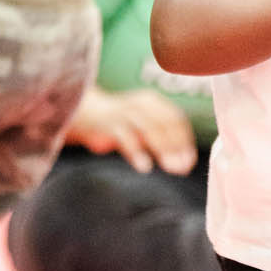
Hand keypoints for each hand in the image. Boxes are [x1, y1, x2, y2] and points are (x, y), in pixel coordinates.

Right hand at [65, 86, 197, 174]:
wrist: (80, 107)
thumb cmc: (118, 121)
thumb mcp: (140, 124)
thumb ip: (159, 141)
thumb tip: (182, 165)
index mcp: (152, 102)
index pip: (176, 119)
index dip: (185, 140)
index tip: (190, 161)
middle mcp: (141, 103)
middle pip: (166, 124)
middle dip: (176, 147)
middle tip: (183, 169)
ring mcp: (124, 111)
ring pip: (149, 128)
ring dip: (163, 149)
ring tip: (171, 168)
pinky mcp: (108, 121)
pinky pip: (125, 136)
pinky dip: (136, 151)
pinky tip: (145, 167)